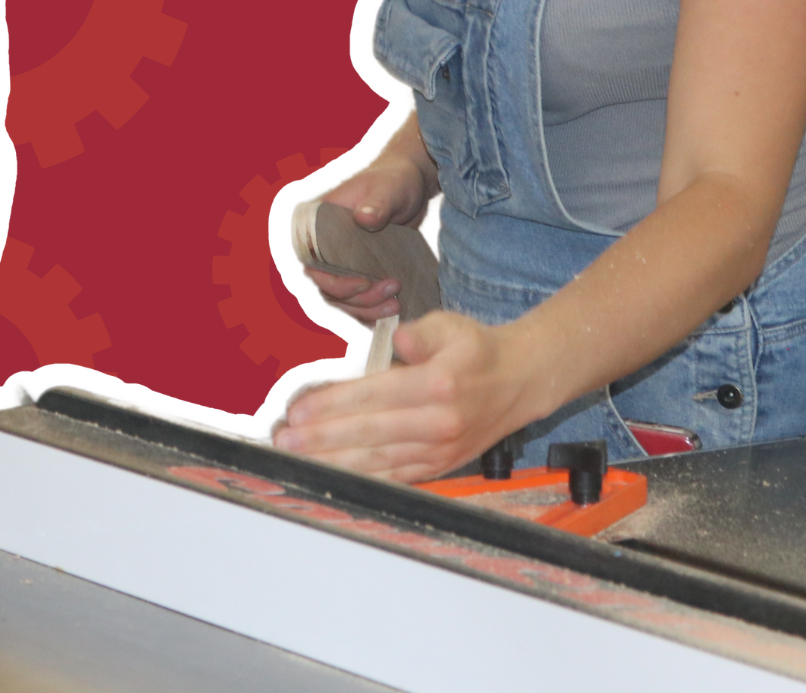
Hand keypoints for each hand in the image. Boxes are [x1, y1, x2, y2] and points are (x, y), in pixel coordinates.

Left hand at [271, 311, 538, 481]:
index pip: (374, 396)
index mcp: (438, 384)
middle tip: (284, 440)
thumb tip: (399, 339)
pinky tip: (333, 478)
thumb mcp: (450, 325)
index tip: (298, 410)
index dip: (333, 404)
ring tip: (297, 459)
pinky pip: (395, 477)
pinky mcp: (439, 466)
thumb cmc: (477, 350)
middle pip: (370, 434)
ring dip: (334, 462)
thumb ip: (420, 332)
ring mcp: (439, 451)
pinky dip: (362, 479)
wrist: (521, 382)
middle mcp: (439, 423)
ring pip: (378, 461)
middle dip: (322, 439)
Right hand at [305, 156, 432, 323]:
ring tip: (396, 304)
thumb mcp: (389, 189)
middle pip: (328, 289)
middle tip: (392, 293)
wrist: (409, 185)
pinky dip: (370, 310)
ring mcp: (340, 260)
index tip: (365, 284)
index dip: (334, 283)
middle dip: (358, 300)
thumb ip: (377, 203)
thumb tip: (364, 218)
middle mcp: (323, 246)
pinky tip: (390, 312)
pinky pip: (356, 298)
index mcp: (317, 224)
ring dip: (366, 309)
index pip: (312, 266)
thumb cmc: (394, 180)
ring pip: (342, 299)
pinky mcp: (358, 270)